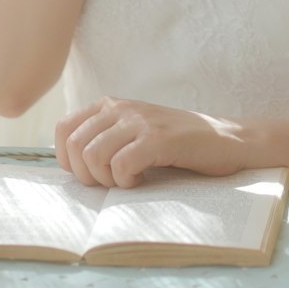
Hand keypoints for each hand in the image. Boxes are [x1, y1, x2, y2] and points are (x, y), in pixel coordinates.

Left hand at [54, 96, 245, 188]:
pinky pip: (121, 165)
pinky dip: (126, 182)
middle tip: (112, 182)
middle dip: (87, 175)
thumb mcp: (133, 133)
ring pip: (93, 156)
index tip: (89, 174)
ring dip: (107, 179)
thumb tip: (69, 164)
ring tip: (128, 180)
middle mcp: (120, 108)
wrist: (224, 139)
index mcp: (110, 105)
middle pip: (75, 146)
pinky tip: (142, 180)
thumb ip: (103, 138)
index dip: (67, 160)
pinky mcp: (158, 138)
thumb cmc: (175, 144)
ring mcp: (140, 121)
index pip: (64, 129)